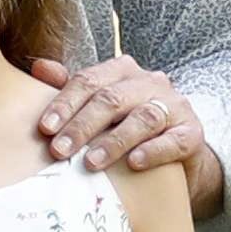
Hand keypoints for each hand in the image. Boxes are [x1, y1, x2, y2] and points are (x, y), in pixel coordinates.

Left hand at [30, 53, 210, 200]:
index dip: (64, 104)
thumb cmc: (128, 127)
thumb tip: (38, 67)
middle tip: (59, 150)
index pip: (89, 81)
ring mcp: (174, 106)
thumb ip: (72, 88)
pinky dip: (152, 151)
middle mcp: (150, 82)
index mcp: (123, 71)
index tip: (44, 129)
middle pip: (112, 98)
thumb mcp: (99, 108)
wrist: (176, 154)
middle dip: (82, 125)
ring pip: (143, 118)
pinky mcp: (192, 133)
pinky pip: (173, 140)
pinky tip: (133, 163)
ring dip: (114, 141)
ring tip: (91, 162)